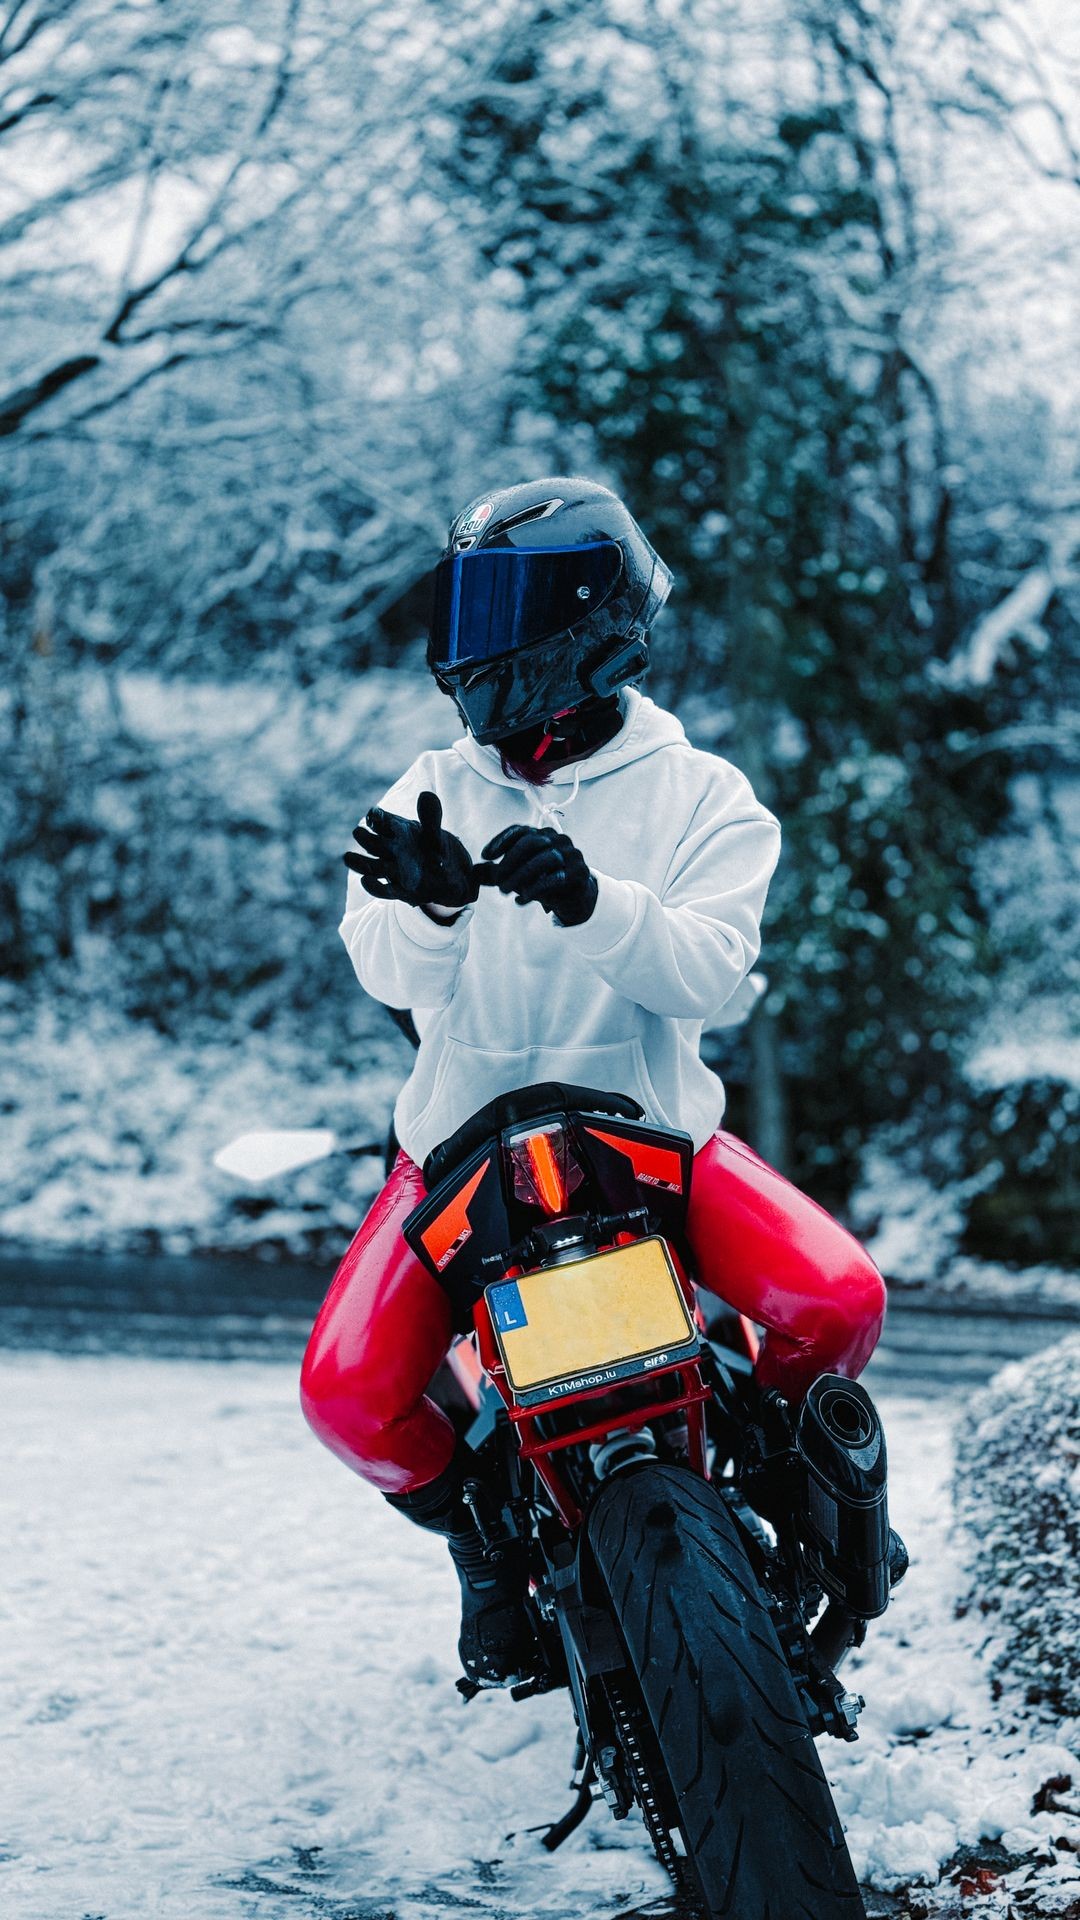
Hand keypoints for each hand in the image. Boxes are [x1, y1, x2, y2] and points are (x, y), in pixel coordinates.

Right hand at [344, 791, 479, 911]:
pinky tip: (366, 880)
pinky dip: (373, 886)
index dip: (376, 817)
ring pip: (371, 866)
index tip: (374, 814)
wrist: (455, 880)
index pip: (382, 822)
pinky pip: (383, 889)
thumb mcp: (437, 835)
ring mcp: (394, 870)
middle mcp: (392, 851)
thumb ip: (431, 819)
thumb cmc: (440, 853)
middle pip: (372, 844)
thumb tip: (426, 795)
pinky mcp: (399, 890)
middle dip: (364, 838)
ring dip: (358, 863)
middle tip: (358, 832)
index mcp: (399, 833)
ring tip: (347, 858)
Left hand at [479, 824, 597, 926]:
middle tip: (497, 880)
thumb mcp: (516, 876)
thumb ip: (495, 873)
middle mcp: (558, 839)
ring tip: (504, 891)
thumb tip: (473, 872)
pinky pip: (556, 878)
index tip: (485, 855)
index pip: (520, 831)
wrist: (574, 897)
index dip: (501, 841)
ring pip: (544, 858)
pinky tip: (520, 900)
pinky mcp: (579, 872)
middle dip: (510, 861)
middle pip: (531, 842)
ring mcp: (571, 854)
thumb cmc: (542, 880)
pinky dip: (535, 889)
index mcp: (542, 834)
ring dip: (520, 876)